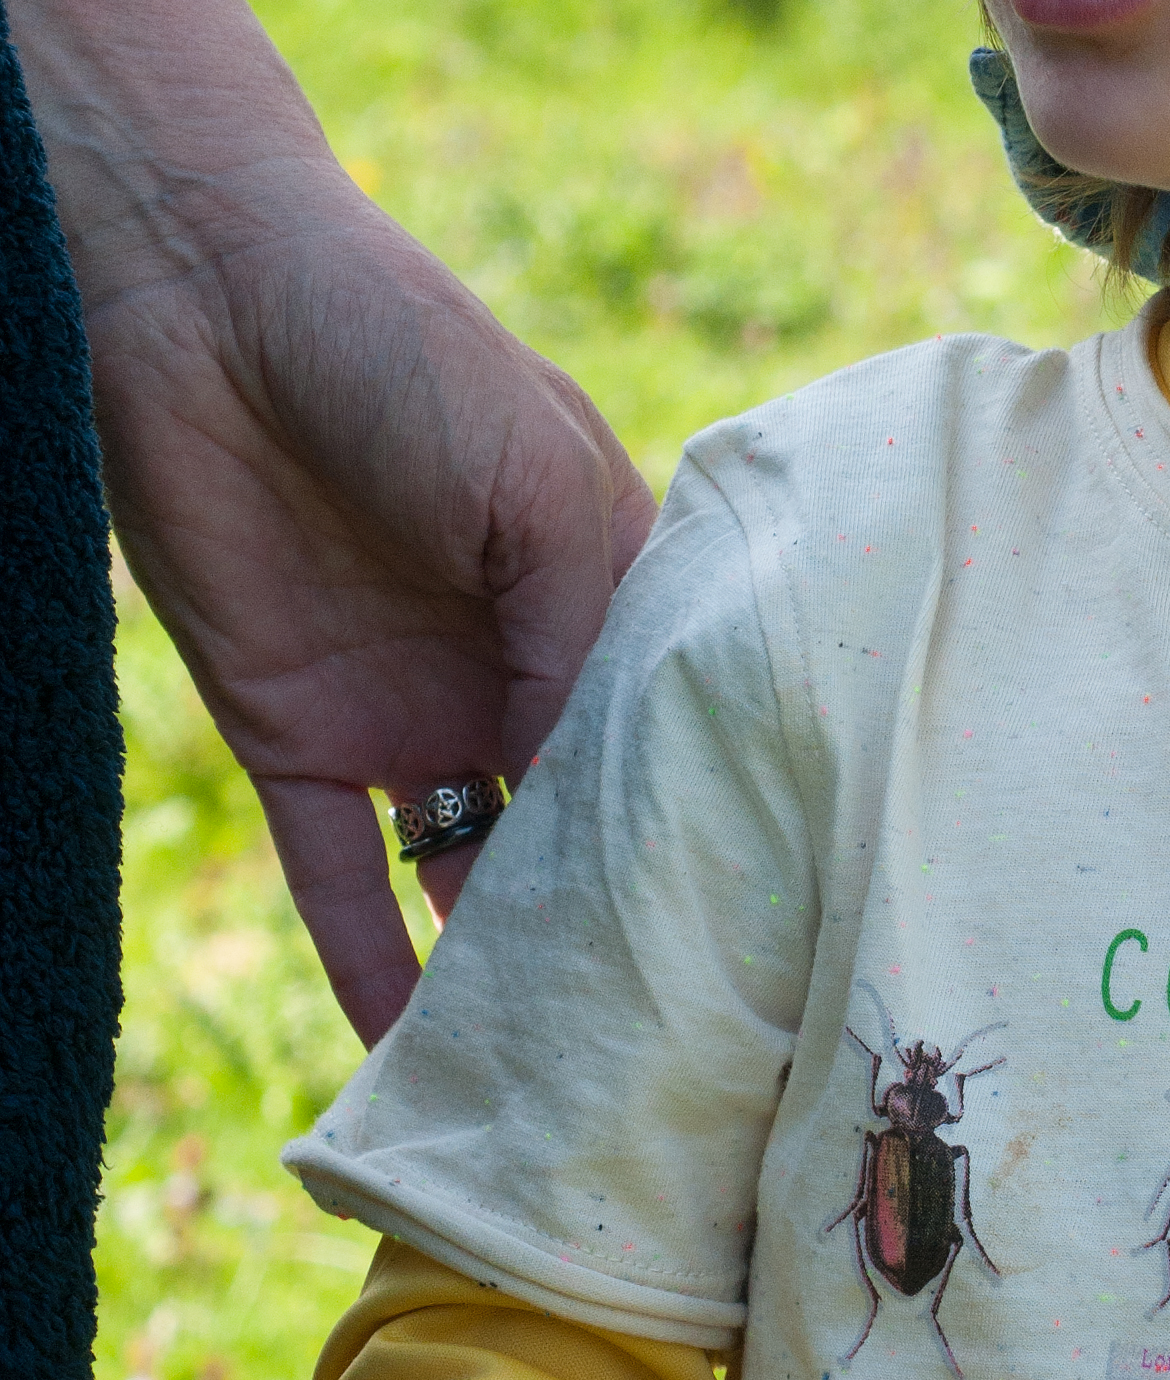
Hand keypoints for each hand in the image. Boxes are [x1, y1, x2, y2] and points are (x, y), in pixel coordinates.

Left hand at [86, 157, 652, 1040]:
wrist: (199, 295)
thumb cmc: (403, 350)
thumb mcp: (535, 483)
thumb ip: (580, 642)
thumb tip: (605, 811)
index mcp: (604, 603)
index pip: (674, 749)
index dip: (710, 839)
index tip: (761, 945)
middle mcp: (518, 676)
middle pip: (579, 835)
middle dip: (616, 934)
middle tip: (675, 1054)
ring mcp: (410, 713)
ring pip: (464, 878)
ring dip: (498, 972)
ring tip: (556, 1083)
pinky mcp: (294, 737)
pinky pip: (335, 875)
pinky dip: (364, 967)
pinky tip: (406, 1061)